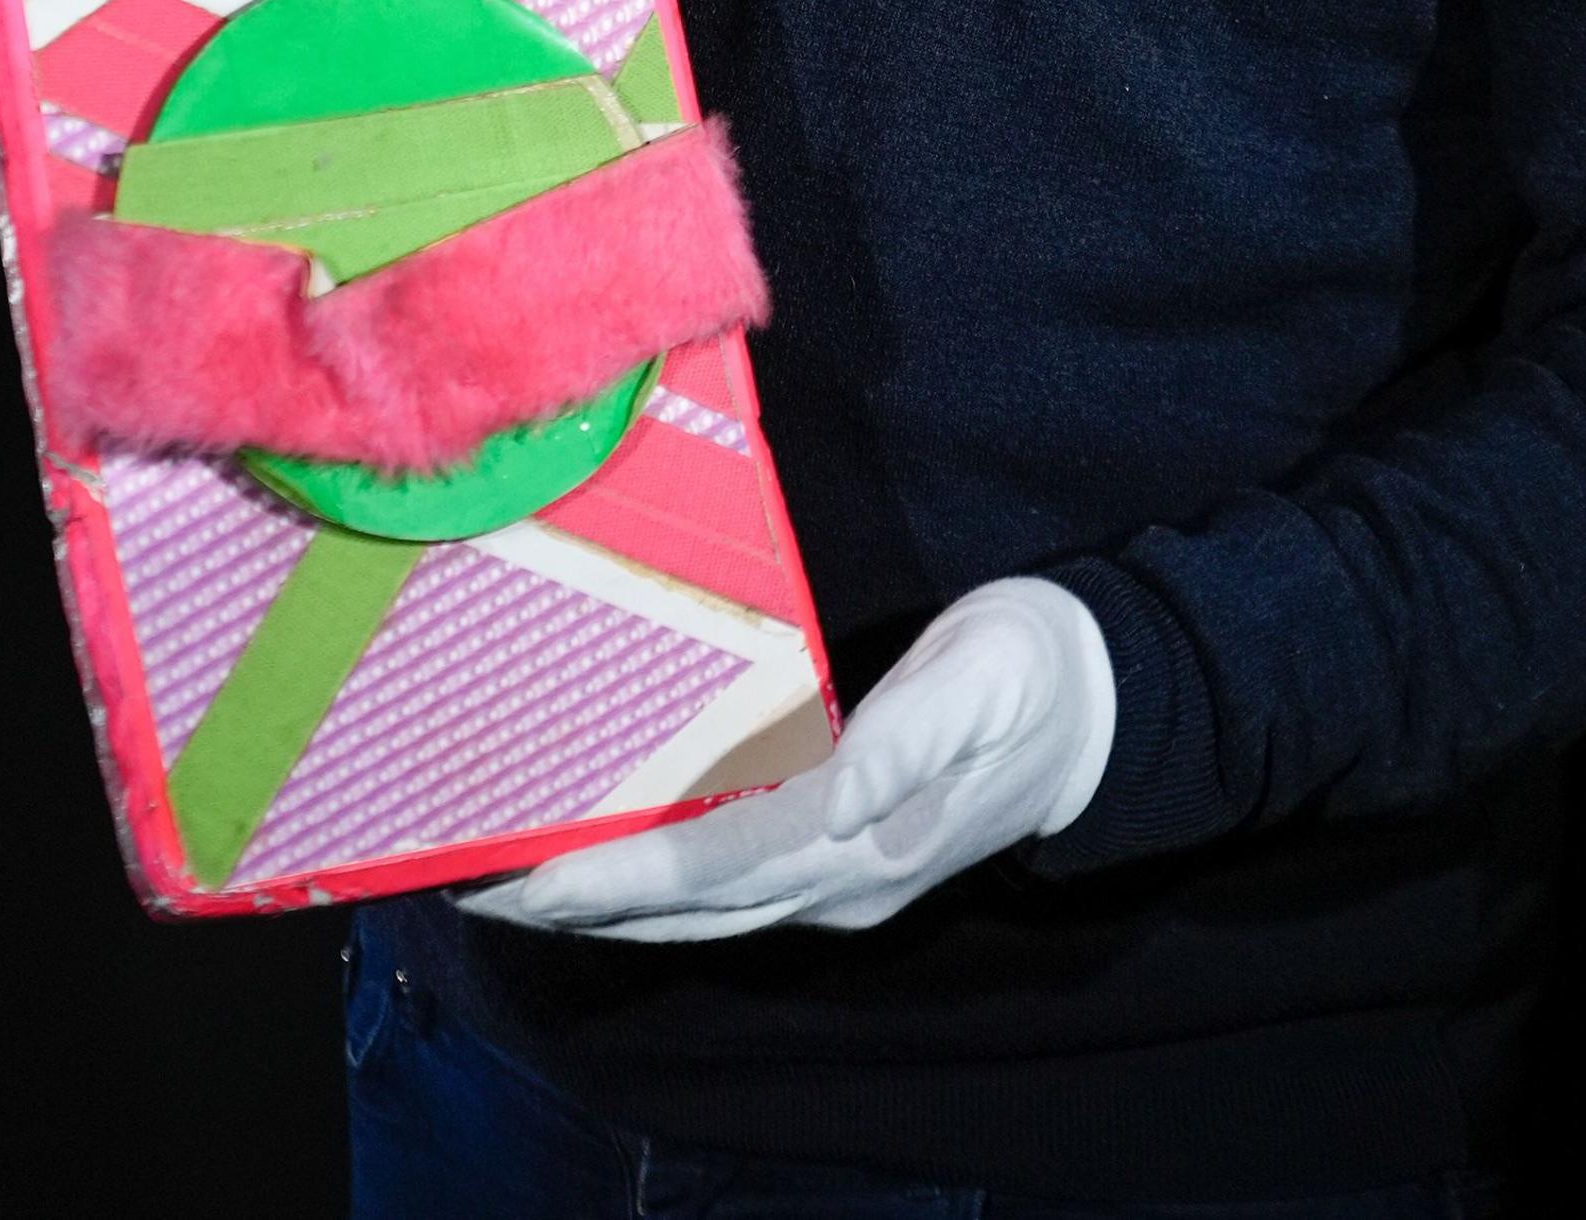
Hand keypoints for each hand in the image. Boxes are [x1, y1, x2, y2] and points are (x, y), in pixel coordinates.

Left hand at [463, 576, 1114, 941]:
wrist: (1107, 711)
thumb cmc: (1034, 672)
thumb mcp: (981, 679)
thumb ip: (908, 737)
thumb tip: (840, 790)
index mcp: (863, 836)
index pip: (712, 866)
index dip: (617, 877)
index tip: (530, 877)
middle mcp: (841, 879)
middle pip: (688, 906)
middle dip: (583, 905)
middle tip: (478, 889)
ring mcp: (845, 884)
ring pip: (705, 913)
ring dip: (612, 908)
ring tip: (521, 890)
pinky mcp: (847, 864)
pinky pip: (734, 893)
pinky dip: (662, 891)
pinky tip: (621, 869)